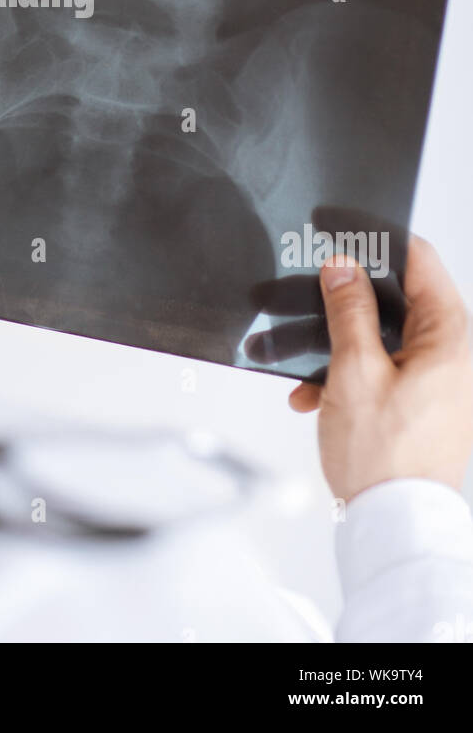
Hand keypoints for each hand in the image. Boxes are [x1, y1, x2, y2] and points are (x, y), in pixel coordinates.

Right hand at [288, 237, 472, 501]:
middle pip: (399, 300)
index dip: (378, 242)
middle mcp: (454, 356)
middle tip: (315, 296)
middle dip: (349, 303)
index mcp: (450, 337)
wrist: (393, 526)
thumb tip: (344, 268)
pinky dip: (350, 376)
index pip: (420, 261)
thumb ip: (348, 311)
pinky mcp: (424, 407)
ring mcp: (441, 383)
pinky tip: (318, 396)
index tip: (344, 234)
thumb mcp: (354, 370)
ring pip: (386, 338)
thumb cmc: (385, 458)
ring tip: (308, 364)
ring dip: (342, 346)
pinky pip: (385, 371)